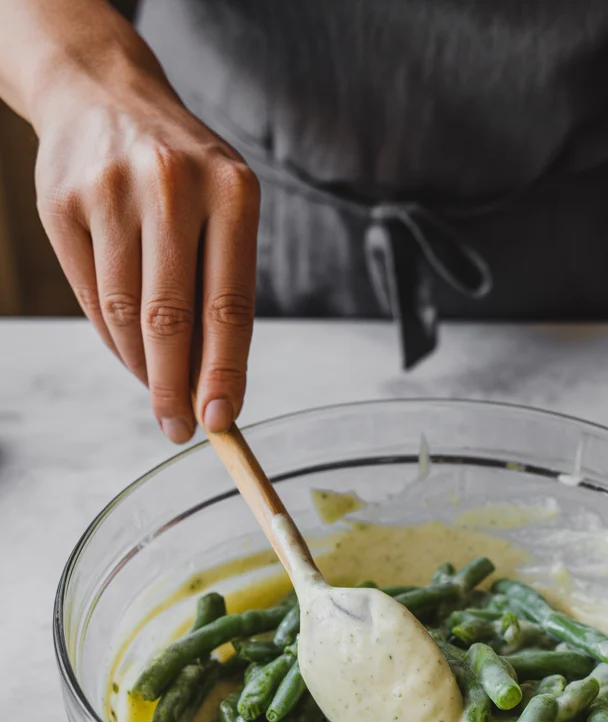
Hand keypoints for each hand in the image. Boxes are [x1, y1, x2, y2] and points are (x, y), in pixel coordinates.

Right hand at [32, 41, 259, 442]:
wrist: (103, 93)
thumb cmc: (182, 174)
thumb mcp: (224, 210)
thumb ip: (223, 290)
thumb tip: (214, 387)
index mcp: (231, 191)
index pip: (230, 306)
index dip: (224, 373)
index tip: (221, 421)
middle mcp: (172, 186)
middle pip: (170, 320)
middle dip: (176, 389)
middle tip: (180, 428)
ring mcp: (109, 191)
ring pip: (124, 314)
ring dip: (143, 368)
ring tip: (159, 389)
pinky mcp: (61, 202)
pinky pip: (89, 296)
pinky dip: (113, 338)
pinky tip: (131, 351)